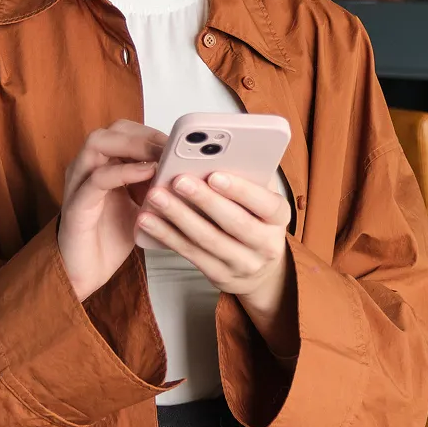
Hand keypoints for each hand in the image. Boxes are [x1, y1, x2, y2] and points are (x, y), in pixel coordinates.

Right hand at [58, 120, 165, 300]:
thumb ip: (158, 186)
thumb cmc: (110, 236)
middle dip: (146, 134)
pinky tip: (147, 172)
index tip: (180, 143)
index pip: (127, 131)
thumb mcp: (142, 205)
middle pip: (113, 130)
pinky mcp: (76, 204)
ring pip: (98, 143)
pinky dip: (124, 171)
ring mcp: (78, 182)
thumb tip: (193, 174)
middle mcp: (87, 166)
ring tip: (162, 155)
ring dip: (134, 145)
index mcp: (103, 164)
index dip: (153, 132)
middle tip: (174, 146)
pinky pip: (97, 179)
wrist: (86, 272)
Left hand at [137, 173, 297, 356]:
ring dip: (178, 216)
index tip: (214, 174)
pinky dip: (167, 235)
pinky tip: (148, 219)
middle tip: (178, 180)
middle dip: (203, 200)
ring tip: (156, 196)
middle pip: (234, 222)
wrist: (261, 270)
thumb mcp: (262, 198)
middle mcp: (266, 244)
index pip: (265, 204)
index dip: (241, 190)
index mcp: (279, 217)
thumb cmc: (257, 219)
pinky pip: (190, 253)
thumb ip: (248, 176)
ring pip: (207, 240)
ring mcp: (242, 264)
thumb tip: (219, 151)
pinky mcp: (218, 275)